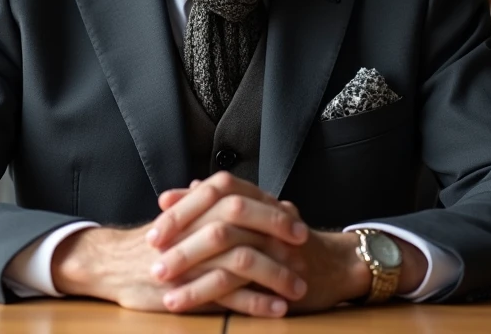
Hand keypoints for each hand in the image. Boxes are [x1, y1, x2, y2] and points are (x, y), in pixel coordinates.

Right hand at [46, 179, 309, 316]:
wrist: (110, 263)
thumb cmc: (155, 241)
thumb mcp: (185, 216)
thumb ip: (219, 206)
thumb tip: (261, 197)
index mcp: (197, 206)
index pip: (241, 199)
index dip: (272, 211)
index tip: (297, 222)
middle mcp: (195, 227)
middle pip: (245, 223)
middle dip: (280, 237)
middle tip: (305, 252)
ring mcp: (191, 258)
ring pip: (241, 260)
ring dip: (275, 275)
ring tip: (298, 288)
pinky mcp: (186, 288)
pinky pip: (228, 295)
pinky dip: (256, 302)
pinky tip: (276, 309)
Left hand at [152, 175, 429, 314]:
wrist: (338, 266)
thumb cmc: (291, 242)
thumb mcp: (260, 214)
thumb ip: (226, 201)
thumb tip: (190, 187)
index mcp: (261, 200)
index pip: (220, 189)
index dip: (188, 203)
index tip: (157, 217)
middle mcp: (270, 219)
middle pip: (221, 219)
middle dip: (182, 237)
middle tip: (152, 253)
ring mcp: (278, 249)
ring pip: (230, 253)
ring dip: (192, 270)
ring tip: (163, 285)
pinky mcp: (280, 278)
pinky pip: (241, 285)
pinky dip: (210, 294)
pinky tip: (185, 303)